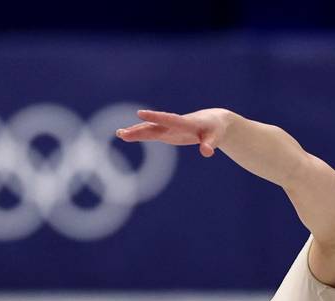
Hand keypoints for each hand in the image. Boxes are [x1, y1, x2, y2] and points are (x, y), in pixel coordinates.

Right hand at [115, 108, 229, 157]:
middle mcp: (174, 124)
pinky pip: (151, 134)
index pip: (169, 120)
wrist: (213, 122)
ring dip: (135, 131)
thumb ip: (210, 144)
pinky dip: (139, 134)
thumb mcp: (215, 138)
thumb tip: (207, 152)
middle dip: (139, 129)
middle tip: (122, 133)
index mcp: (185, 123)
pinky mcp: (167, 133)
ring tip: (119, 134)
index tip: (140, 114)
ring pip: (150, 129)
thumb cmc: (215, 130)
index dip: (155, 117)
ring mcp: (169, 128)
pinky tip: (125, 135)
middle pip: (154, 126)